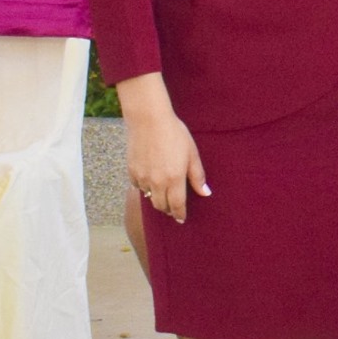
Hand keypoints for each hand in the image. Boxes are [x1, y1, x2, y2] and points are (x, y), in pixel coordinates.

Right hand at [127, 109, 209, 223]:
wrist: (149, 120)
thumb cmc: (174, 133)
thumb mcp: (192, 153)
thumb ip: (197, 176)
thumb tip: (205, 193)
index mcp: (174, 179)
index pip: (177, 205)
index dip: (180, 214)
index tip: (181, 219)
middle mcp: (157, 182)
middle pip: (161, 206)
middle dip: (168, 209)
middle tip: (173, 208)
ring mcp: (143, 177)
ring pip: (148, 197)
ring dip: (156, 198)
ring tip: (162, 193)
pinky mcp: (132, 171)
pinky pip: (138, 186)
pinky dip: (144, 187)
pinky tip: (150, 180)